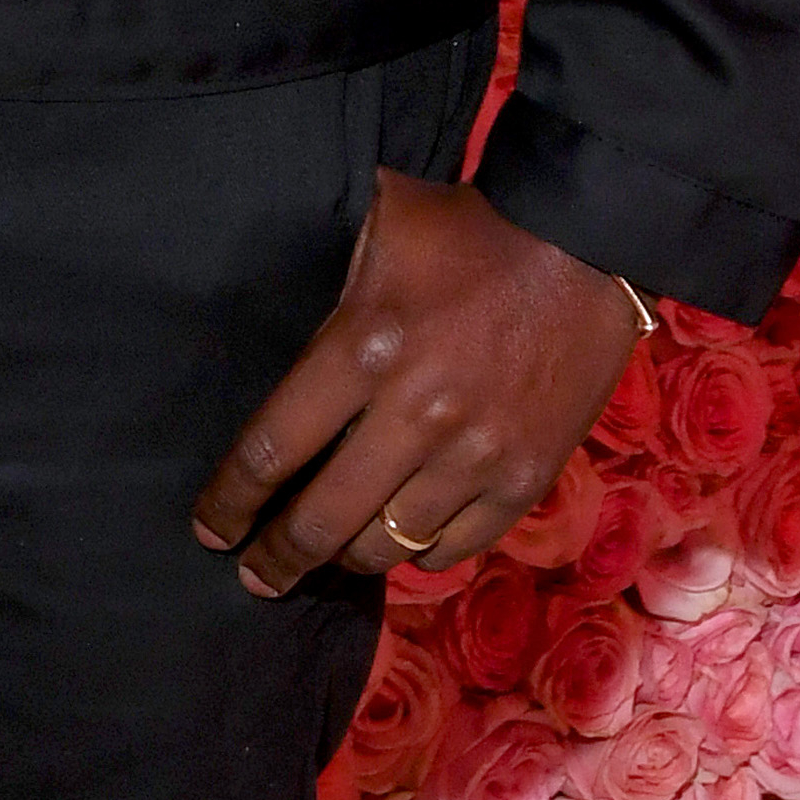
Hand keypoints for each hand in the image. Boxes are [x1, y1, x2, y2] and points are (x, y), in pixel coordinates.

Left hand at [191, 170, 641, 599]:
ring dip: (346, 558)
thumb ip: (327, 296)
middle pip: (321, 520)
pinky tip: (401, 539)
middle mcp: (415, 414)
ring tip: (328, 556)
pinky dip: (420, 550)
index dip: (230, 502)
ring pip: (385, 546)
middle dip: (275, 558)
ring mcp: (476, 453)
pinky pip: (455, 545)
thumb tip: (271, 336)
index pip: (271, 451)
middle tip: (254, 576)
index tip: (211, 530)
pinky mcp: (528, 475)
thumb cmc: (469, 224)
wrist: (589, 234)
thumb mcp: (374, 231)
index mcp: (363, 347)